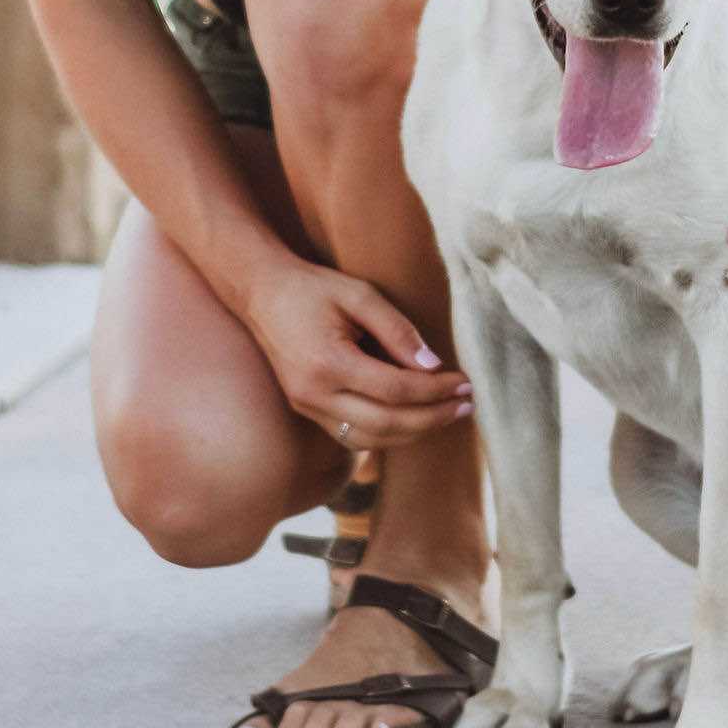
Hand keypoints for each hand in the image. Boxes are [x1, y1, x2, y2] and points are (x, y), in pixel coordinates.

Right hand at [239, 258, 469, 449]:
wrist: (260, 293)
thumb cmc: (312, 288)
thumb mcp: (359, 294)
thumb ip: (397, 330)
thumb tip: (433, 365)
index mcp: (328, 364)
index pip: (395, 391)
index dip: (436, 391)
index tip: (465, 382)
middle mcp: (314, 395)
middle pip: (387, 424)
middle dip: (433, 418)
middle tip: (466, 405)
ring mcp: (307, 408)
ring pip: (370, 439)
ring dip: (414, 433)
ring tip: (447, 415)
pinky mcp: (307, 411)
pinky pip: (353, 436)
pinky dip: (387, 434)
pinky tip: (413, 420)